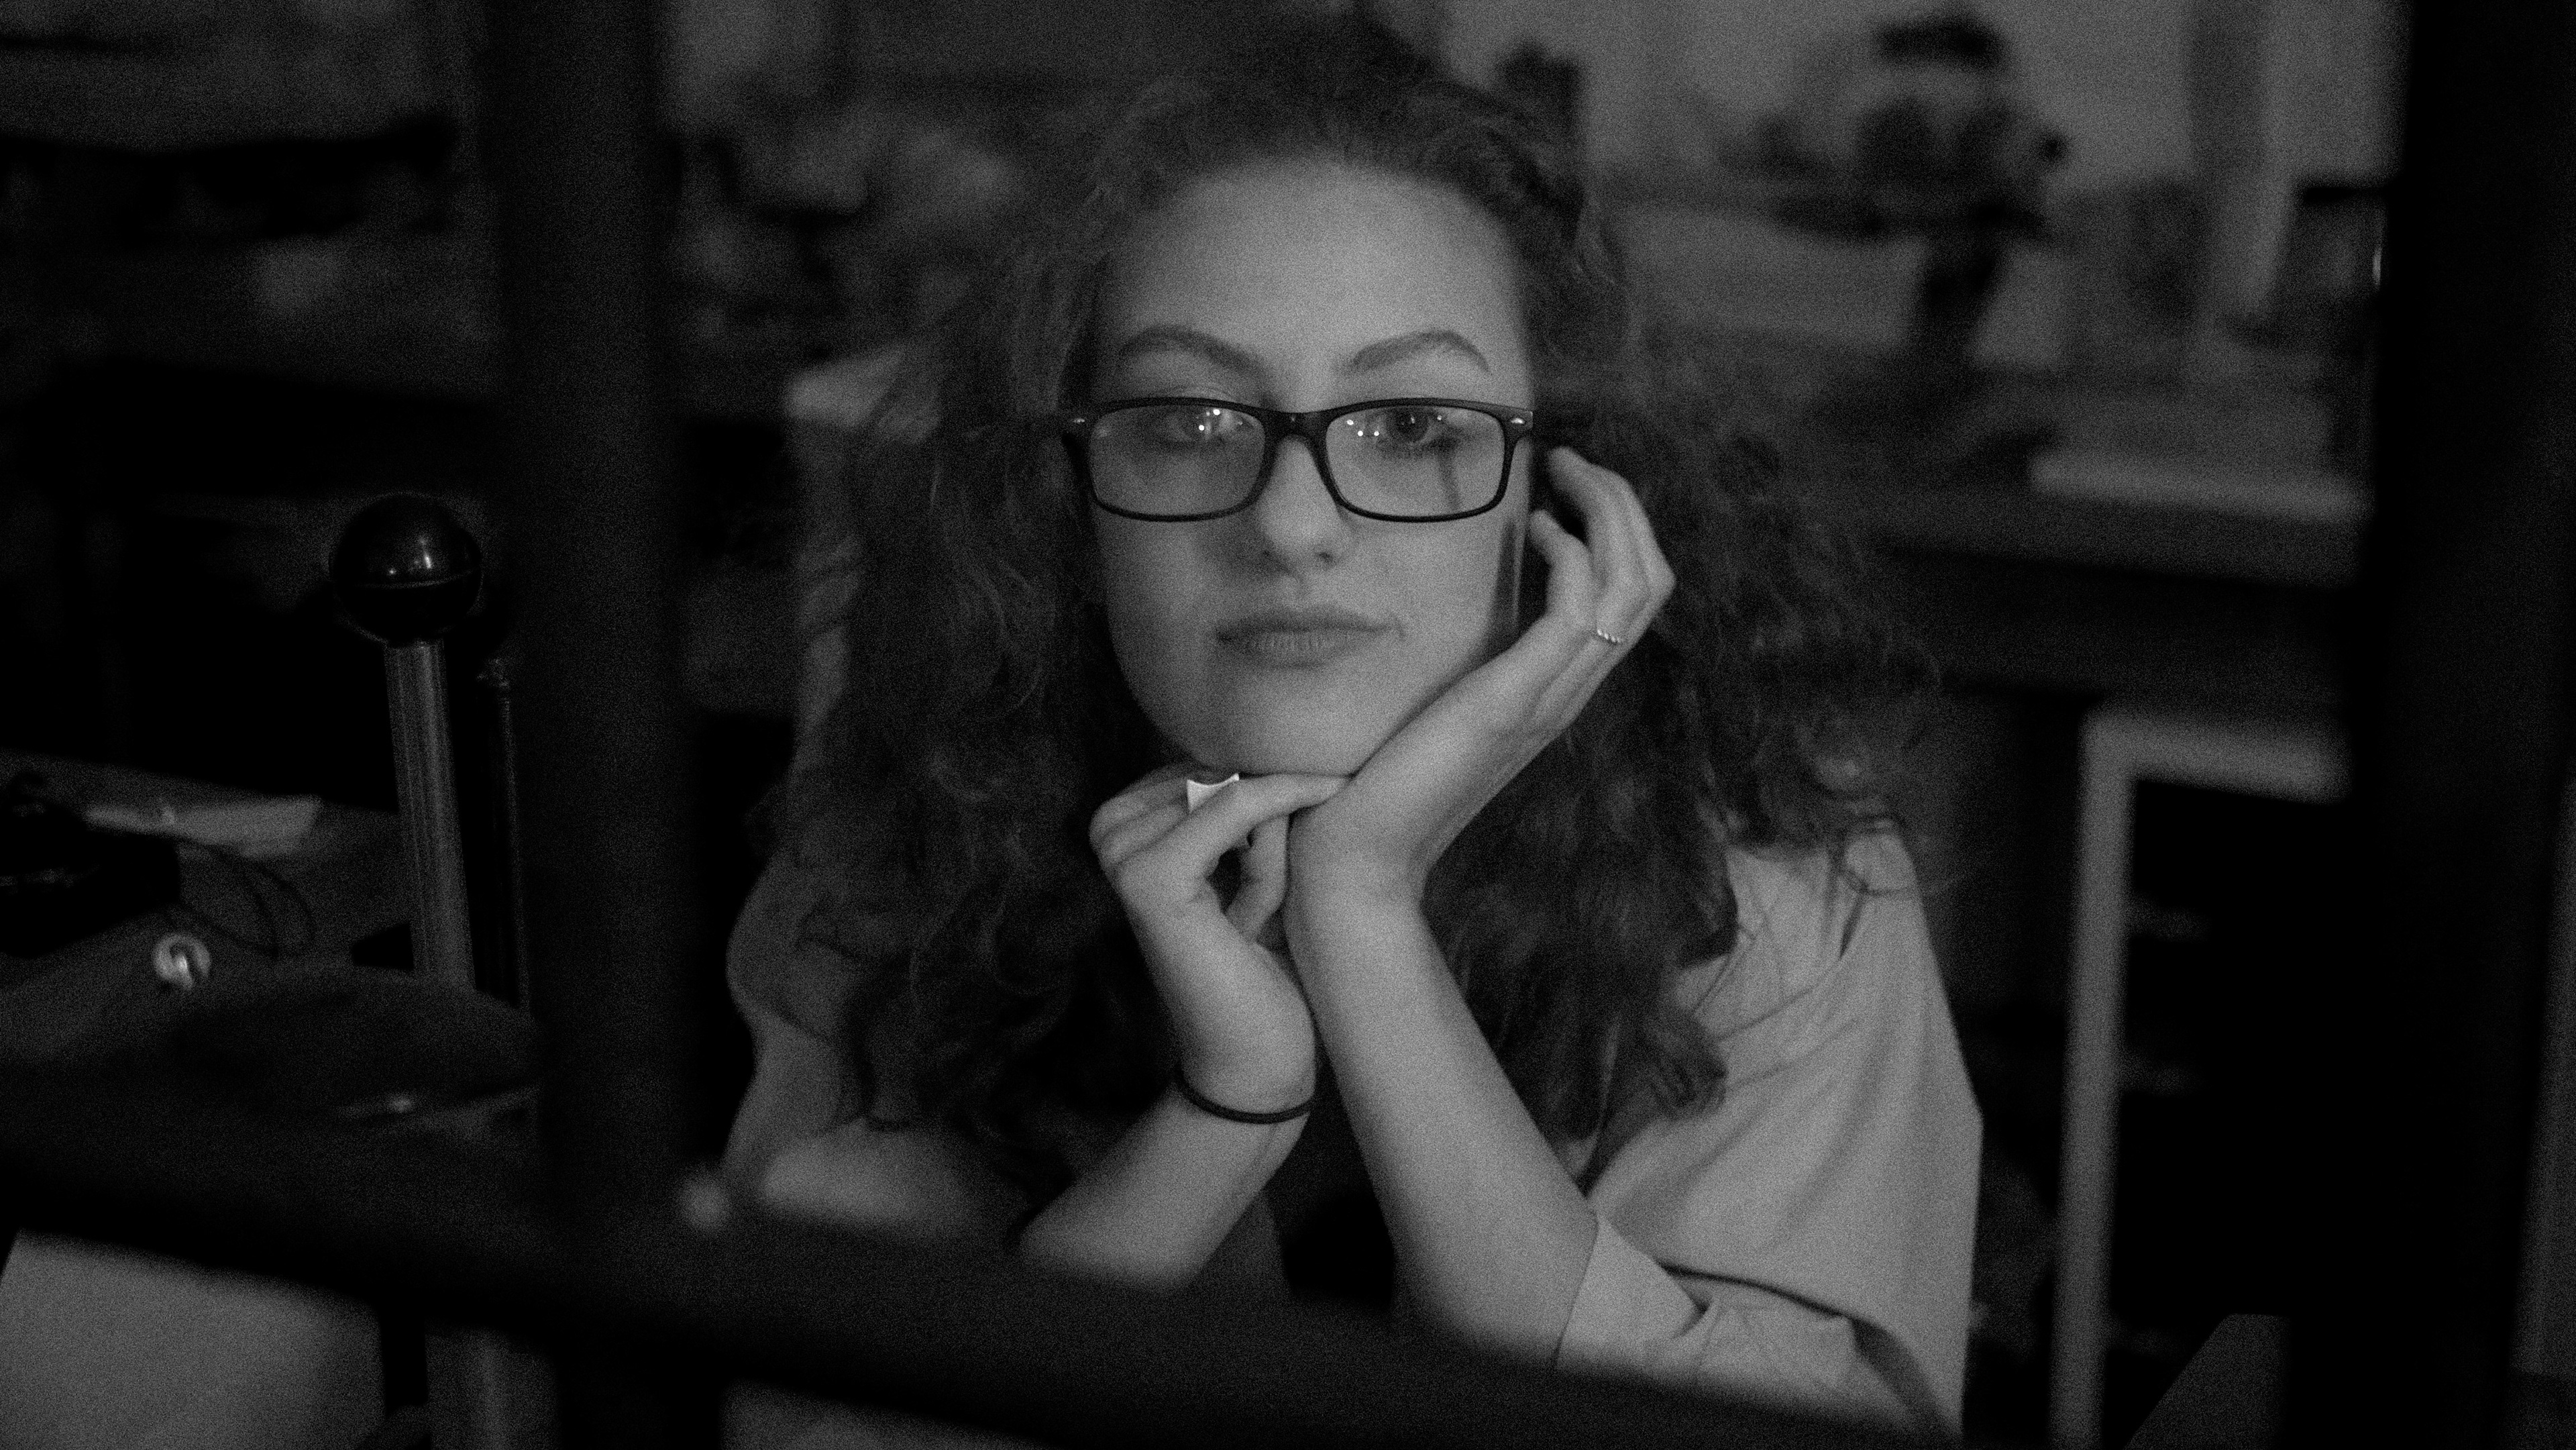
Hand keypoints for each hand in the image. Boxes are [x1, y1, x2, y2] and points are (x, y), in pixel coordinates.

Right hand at [1090, 764, 1347, 1110]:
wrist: (1257, 1061)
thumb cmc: (1267, 965)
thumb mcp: (1263, 865)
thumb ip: (1257, 802)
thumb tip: (1277, 743)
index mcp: (1129, 821)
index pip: (1211, 757)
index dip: (1266, 793)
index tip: (1296, 842)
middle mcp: (1110, 830)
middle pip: (1223, 769)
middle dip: (1272, 816)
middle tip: (1280, 898)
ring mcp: (1121, 852)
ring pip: (1236, 787)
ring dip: (1279, 837)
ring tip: (1274, 908)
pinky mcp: (1147, 878)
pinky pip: (1234, 805)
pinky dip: (1282, 811)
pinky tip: (1315, 825)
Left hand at [1287, 448, 1674, 902]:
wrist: (1363, 854)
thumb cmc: (1385, 781)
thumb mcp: (1444, 704)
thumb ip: (1473, 663)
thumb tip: (1468, 608)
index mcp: (1557, 691)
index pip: (1632, 599)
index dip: (1620, 530)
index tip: (1569, 484)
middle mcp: (1568, 693)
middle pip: (1648, 582)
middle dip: (1624, 506)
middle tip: (1574, 461)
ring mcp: (1548, 699)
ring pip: (1630, 587)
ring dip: (1607, 512)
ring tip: (1561, 471)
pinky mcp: (1514, 701)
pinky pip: (1577, 611)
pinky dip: (1570, 553)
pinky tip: (1535, 527)